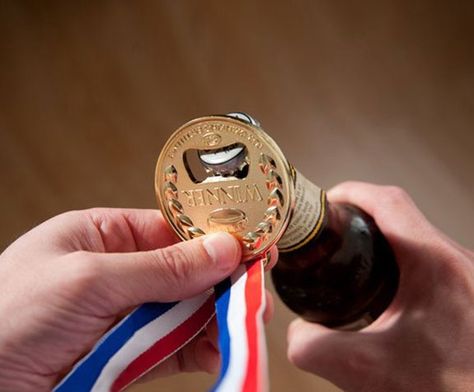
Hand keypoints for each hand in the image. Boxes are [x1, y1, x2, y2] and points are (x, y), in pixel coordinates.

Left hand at [0, 208, 276, 390]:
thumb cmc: (7, 317)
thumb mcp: (86, 280)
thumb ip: (159, 268)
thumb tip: (223, 249)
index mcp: (102, 236)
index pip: (171, 230)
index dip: (212, 236)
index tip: (251, 243)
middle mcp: (119, 272)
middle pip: (185, 271)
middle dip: (221, 279)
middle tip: (258, 285)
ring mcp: (126, 316)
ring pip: (186, 310)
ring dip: (217, 315)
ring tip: (250, 317)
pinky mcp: (131, 357)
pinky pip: (177, 348)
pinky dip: (203, 348)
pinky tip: (224, 346)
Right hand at [287, 182, 473, 391]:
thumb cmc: (451, 389)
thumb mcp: (370, 372)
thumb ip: (316, 348)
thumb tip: (294, 332)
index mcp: (436, 265)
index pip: (388, 202)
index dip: (350, 194)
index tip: (325, 204)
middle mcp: (456, 261)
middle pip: (399, 213)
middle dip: (358, 216)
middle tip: (329, 233)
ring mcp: (464, 273)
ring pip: (414, 234)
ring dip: (378, 237)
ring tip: (348, 256)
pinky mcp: (465, 287)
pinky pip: (426, 255)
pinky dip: (396, 257)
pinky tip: (379, 286)